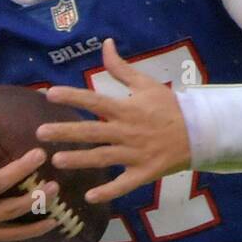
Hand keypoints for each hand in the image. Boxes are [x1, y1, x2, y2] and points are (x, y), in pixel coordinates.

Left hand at [38, 38, 190, 203]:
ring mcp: (135, 153)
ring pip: (103, 157)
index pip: (94, 100)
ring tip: (57, 161)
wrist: (200, 132)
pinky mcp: (144, 172)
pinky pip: (124, 184)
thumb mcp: (146, 83)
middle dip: (65, 132)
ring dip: (80, 160)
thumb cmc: (169, 107)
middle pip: (92, 131)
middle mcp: (127, 131)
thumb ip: (121, 68)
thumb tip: (105, 43)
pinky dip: (108, 191)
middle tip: (40, 133)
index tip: (49, 94)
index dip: (72, 97)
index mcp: (126, 108)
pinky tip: (89, 197)